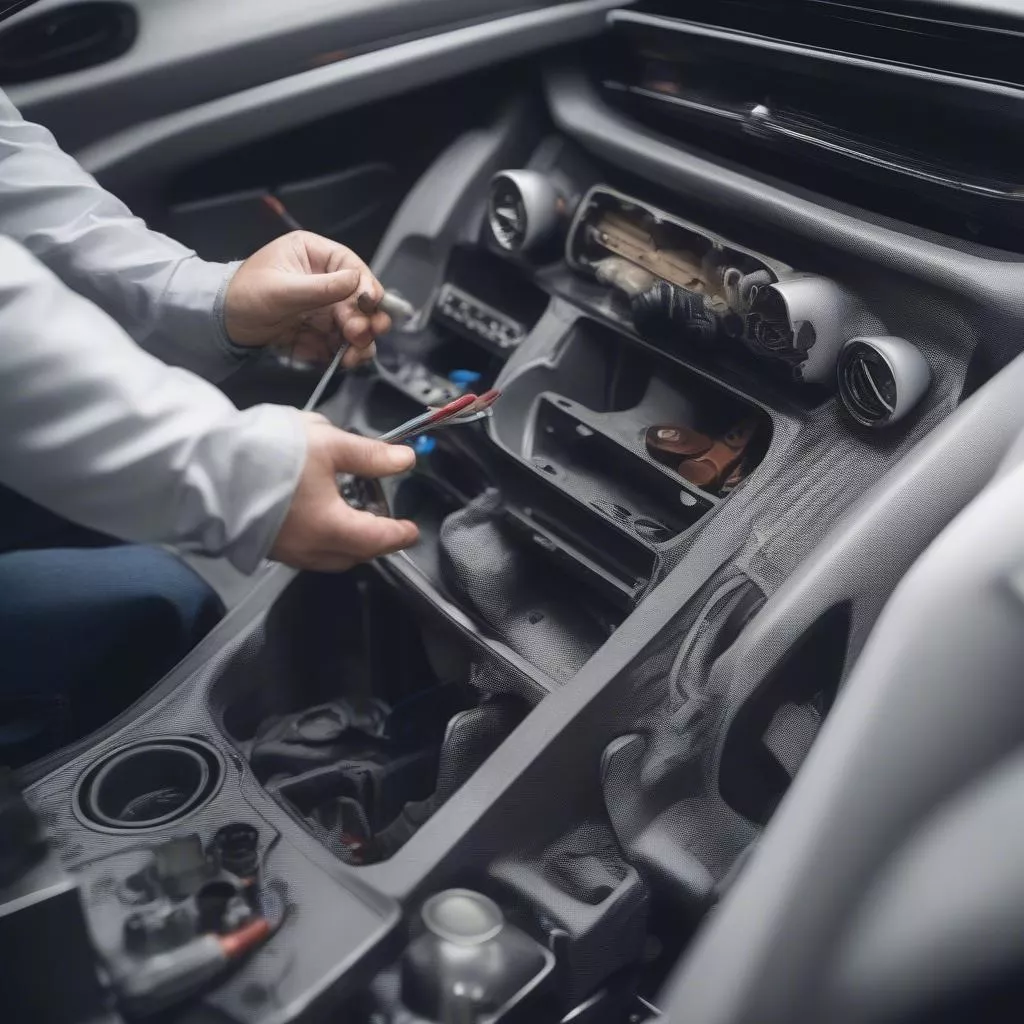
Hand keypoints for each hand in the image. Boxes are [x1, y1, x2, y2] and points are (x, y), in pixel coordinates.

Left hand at [224, 232, 391, 368]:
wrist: (220, 325)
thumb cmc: (243, 295)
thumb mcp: (282, 290)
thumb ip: (321, 288)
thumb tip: (357, 281)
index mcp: (313, 254)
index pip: (351, 267)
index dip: (366, 287)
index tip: (370, 305)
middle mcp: (323, 278)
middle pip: (358, 299)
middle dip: (363, 320)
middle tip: (359, 336)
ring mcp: (322, 306)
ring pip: (353, 323)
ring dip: (359, 342)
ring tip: (354, 357)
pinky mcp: (318, 329)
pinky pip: (339, 341)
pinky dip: (344, 352)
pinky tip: (343, 361)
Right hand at [270, 414, 418, 570]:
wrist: (205, 467)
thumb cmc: (271, 454)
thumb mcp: (328, 444)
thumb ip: (369, 456)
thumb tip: (404, 460)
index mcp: (332, 529)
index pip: (379, 540)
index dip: (399, 535)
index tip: (411, 531)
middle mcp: (310, 550)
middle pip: (354, 555)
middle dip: (373, 543)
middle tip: (383, 522)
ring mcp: (284, 552)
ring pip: (328, 557)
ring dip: (346, 543)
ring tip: (351, 516)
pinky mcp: (263, 546)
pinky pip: (304, 551)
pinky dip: (321, 539)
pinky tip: (316, 515)